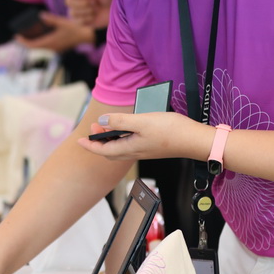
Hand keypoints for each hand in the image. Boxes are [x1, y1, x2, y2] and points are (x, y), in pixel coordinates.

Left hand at [15, 12, 95, 52]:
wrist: (86, 36)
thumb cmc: (75, 29)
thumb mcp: (62, 22)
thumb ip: (51, 19)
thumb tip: (40, 15)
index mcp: (51, 43)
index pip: (33, 45)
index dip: (23, 42)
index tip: (16, 37)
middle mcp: (52, 48)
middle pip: (35, 47)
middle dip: (27, 42)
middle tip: (19, 36)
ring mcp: (56, 48)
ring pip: (40, 47)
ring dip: (33, 42)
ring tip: (27, 35)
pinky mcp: (59, 47)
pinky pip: (45, 46)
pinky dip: (40, 42)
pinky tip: (39, 35)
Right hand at [64, 0, 113, 27]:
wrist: (116, 9)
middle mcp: (74, 0)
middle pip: (68, 1)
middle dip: (82, 2)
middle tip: (94, 2)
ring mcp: (76, 11)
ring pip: (72, 12)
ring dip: (86, 10)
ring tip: (96, 8)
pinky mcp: (80, 21)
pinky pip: (78, 21)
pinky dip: (88, 18)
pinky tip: (94, 16)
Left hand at [78, 111, 213, 162]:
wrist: (194, 140)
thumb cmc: (171, 131)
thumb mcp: (142, 122)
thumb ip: (120, 122)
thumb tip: (102, 121)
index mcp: (130, 148)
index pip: (103, 150)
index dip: (89, 146)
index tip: (79, 140)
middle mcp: (135, 152)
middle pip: (110, 151)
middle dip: (99, 142)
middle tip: (93, 129)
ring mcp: (144, 150)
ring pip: (120, 148)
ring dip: (110, 138)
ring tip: (107, 125)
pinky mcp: (152, 146)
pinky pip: (130, 144)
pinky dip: (122, 137)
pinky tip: (127, 127)